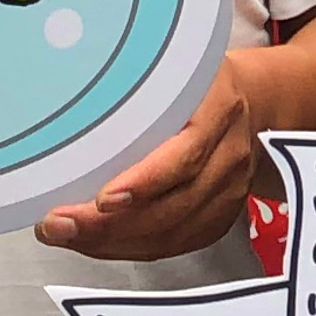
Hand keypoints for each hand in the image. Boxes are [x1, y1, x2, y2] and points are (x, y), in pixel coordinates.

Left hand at [38, 53, 260, 259]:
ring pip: (172, 232)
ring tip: (66, 234)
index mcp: (218, 110)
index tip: (102, 199)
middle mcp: (229, 156)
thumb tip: (65, 96)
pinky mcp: (220, 215)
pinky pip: (175, 244)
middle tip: (58, 223)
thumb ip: (135, 85)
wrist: (256, 101)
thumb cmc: (201, 83)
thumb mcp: (173, 66)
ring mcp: (228, 190)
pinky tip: (97, 242)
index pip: (185, 156)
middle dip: (110, 224)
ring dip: (112, 241)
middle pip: (174, 205)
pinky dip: (131, 248)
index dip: (144, 183)